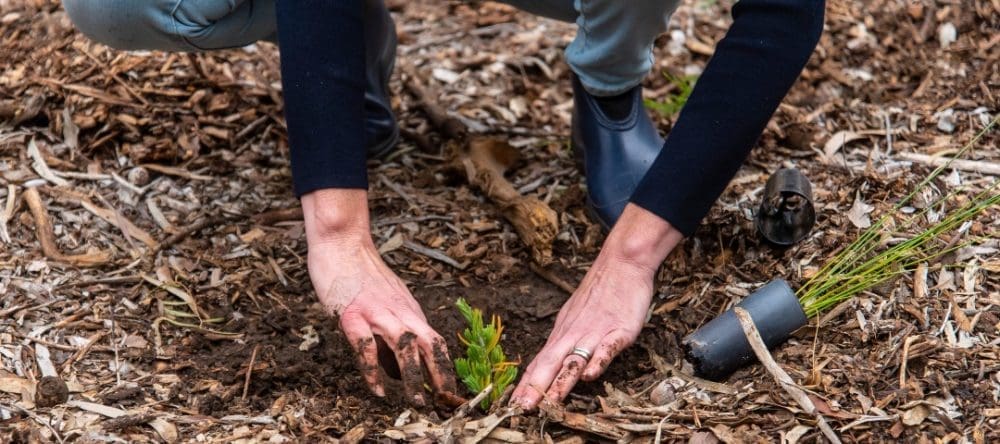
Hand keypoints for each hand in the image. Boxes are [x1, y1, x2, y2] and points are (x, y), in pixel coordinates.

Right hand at [302, 189, 456, 405]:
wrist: (342, 242)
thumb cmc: (361, 275)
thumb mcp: (388, 303)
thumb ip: (396, 333)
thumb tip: (401, 371)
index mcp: (410, 311)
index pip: (436, 342)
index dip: (447, 368)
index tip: (452, 393)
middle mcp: (399, 312)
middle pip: (429, 344)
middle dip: (441, 375)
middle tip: (447, 402)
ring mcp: (376, 312)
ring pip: (404, 345)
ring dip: (413, 376)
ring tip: (417, 401)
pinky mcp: (351, 313)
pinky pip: (365, 345)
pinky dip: (373, 370)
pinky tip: (377, 389)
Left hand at [510, 204, 683, 409]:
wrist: (621, 262)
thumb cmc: (600, 292)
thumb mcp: (574, 317)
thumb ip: (564, 341)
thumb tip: (549, 363)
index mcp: (562, 333)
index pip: (539, 363)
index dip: (526, 385)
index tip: (512, 405)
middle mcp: (573, 334)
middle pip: (550, 364)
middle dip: (534, 389)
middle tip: (520, 410)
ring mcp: (595, 332)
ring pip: (574, 360)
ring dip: (561, 383)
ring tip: (549, 403)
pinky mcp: (619, 329)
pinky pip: (607, 348)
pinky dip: (597, 362)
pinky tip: (590, 376)